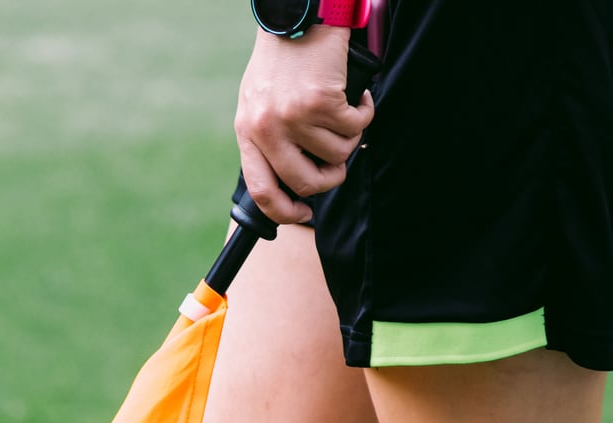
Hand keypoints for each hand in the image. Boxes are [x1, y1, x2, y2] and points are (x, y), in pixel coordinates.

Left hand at [234, 25, 373, 224]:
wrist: (298, 17)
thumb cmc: (283, 59)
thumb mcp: (261, 102)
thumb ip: (269, 139)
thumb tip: (291, 179)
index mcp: (248, 131)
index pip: (261, 190)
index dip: (286, 211)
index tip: (304, 212)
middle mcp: (267, 128)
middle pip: (306, 183)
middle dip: (330, 179)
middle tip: (339, 164)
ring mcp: (293, 117)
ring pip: (337, 154)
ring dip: (349, 138)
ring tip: (345, 113)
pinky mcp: (321, 102)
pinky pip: (355, 128)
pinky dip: (364, 113)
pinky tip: (358, 98)